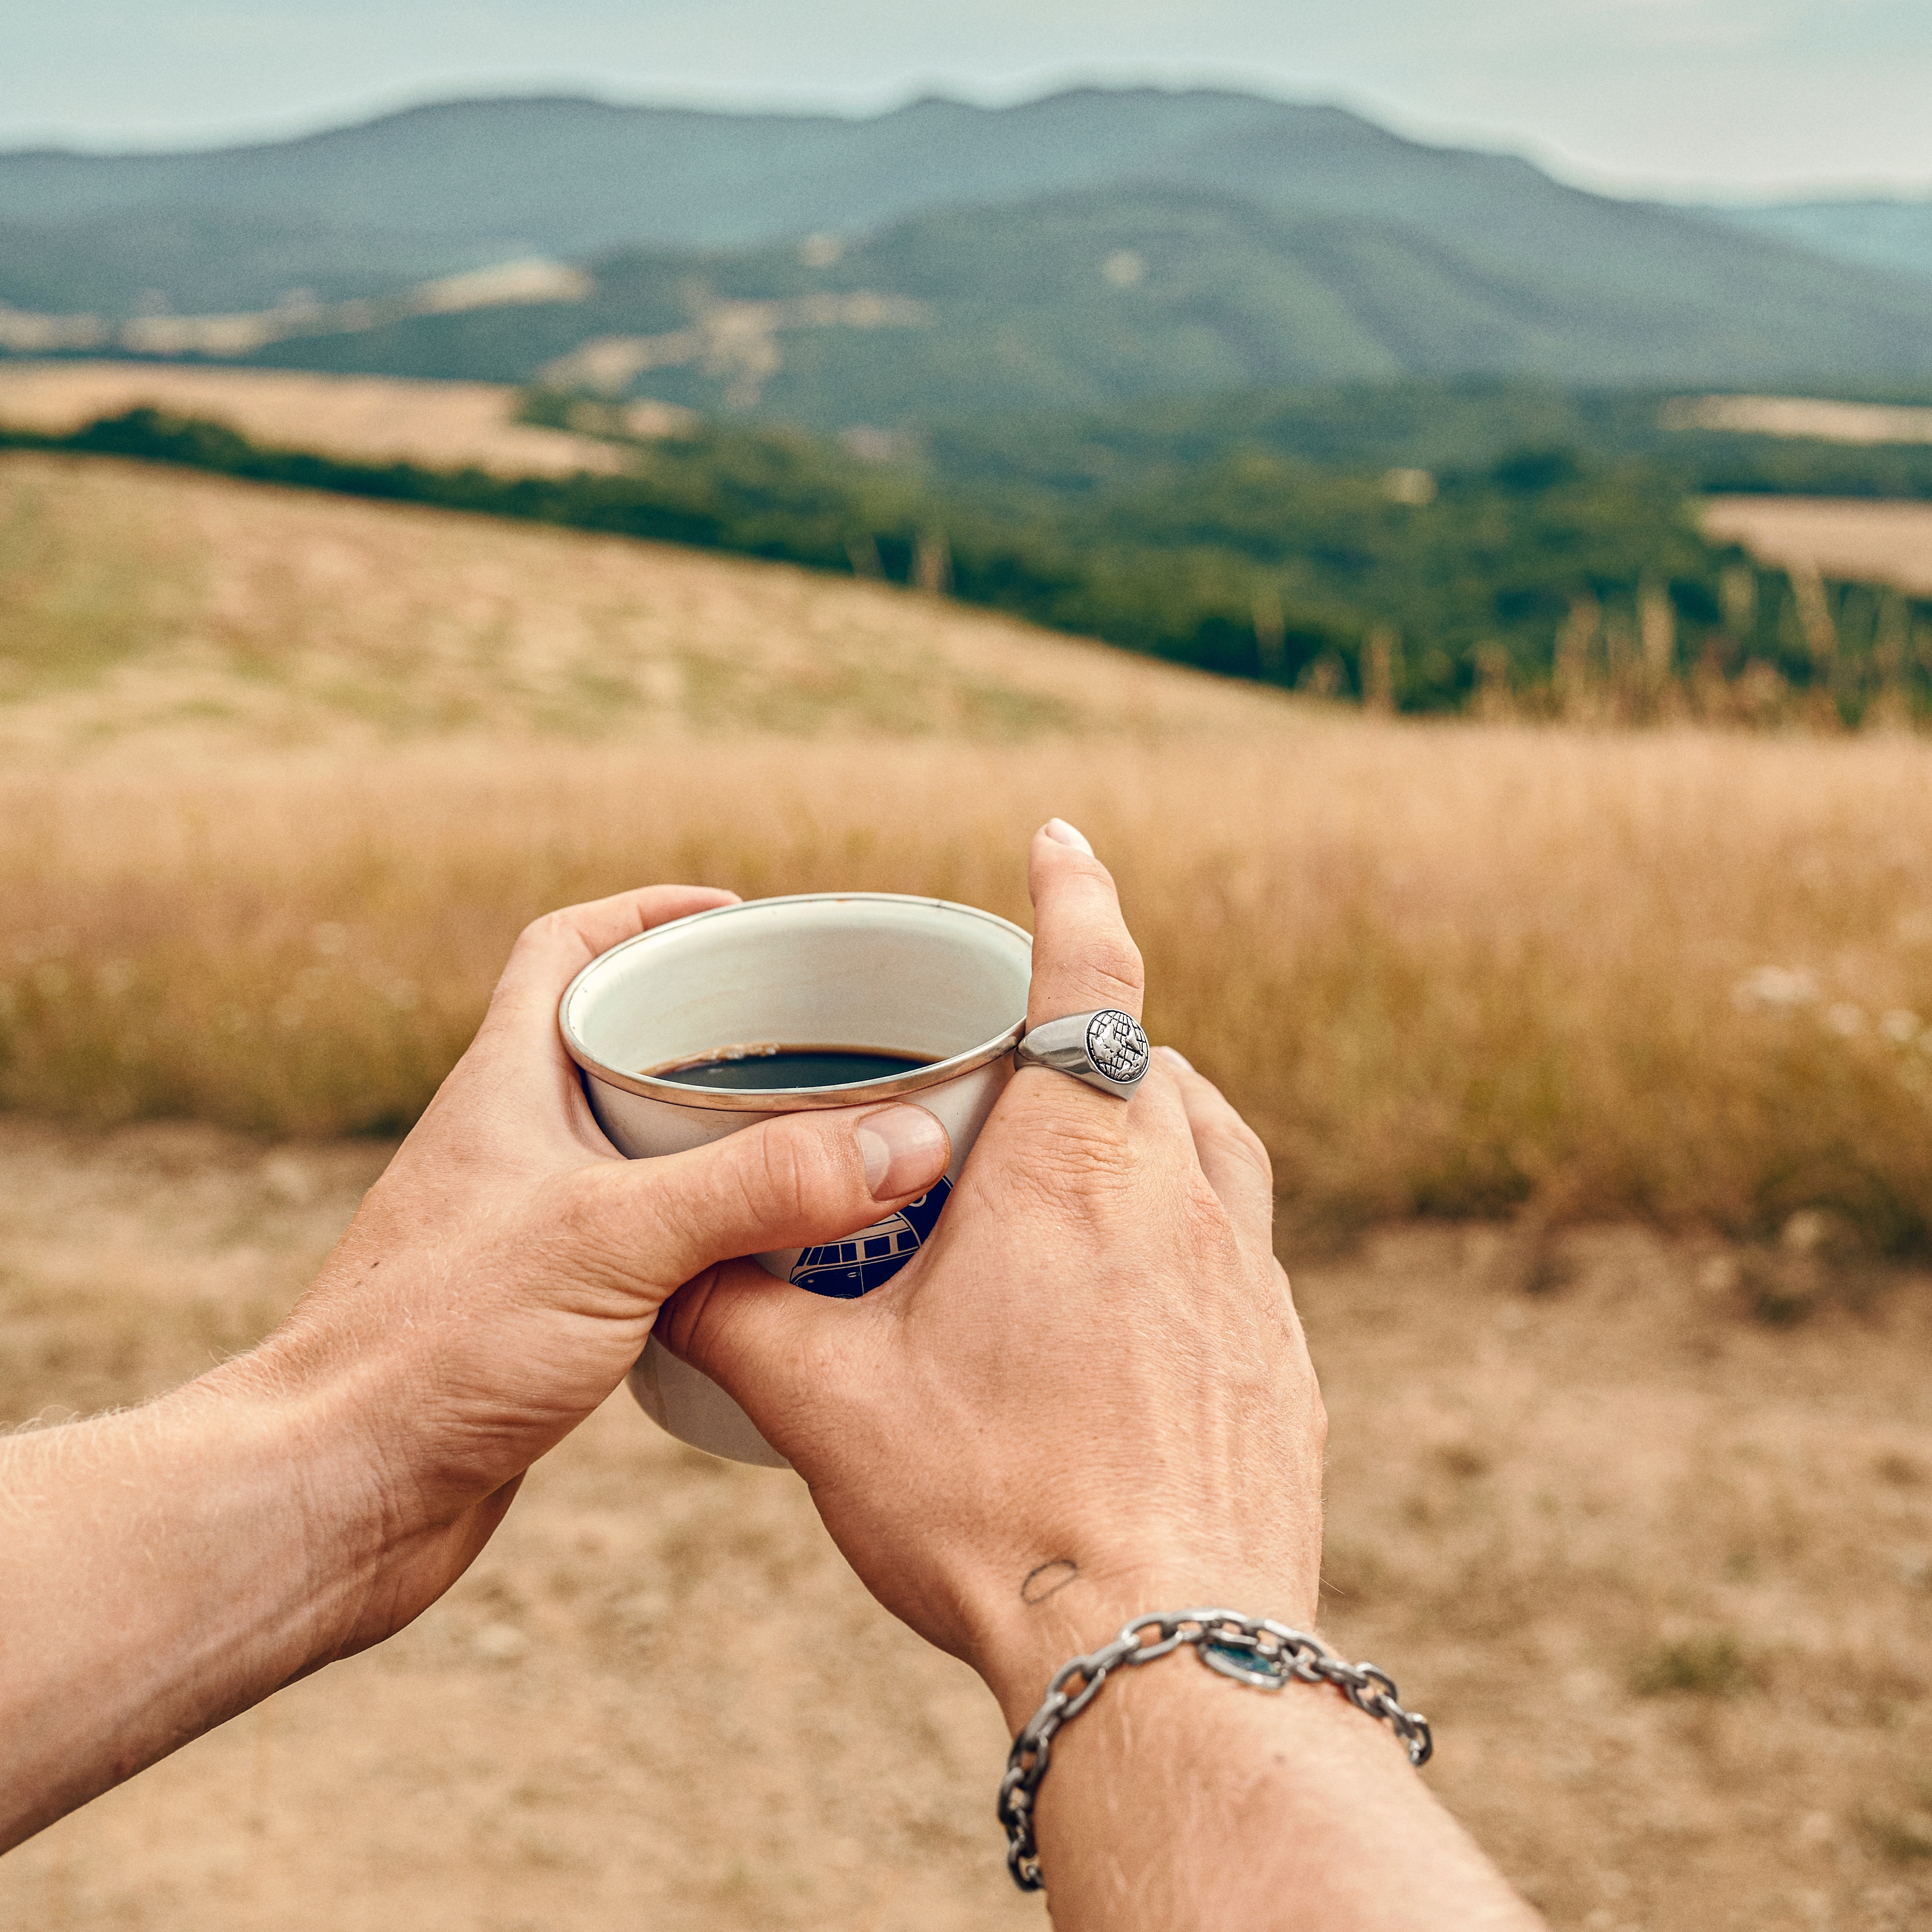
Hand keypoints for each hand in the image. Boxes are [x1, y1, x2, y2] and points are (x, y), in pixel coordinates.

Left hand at [1, 881, 956, 1850]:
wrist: (336, 1497)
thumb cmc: (435, 1347)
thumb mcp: (613, 1239)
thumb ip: (758, 1184)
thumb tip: (904, 1142)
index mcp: (503, 1084)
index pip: (566, 948)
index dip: (649, 914)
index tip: (739, 917)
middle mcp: (510, 1144)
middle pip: (619, 1045)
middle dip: (718, 1031)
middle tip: (817, 1042)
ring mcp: (524, 1229)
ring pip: (637, 1150)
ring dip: (721, 1139)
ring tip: (820, 1147)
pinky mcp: (544, 1312)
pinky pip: (644, 1241)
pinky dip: (708, 1235)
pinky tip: (773, 1266)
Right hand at [659, 828, 1538, 1929]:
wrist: (1158, 1656)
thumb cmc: (991, 1511)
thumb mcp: (826, 1405)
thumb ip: (735, 1315)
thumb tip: (670, 1274)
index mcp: (1075, 1170)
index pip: (1090, 976)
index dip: (1073, 892)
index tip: (1060, 835)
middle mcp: (1182, 1200)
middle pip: (1150, 1064)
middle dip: (1089, 1038)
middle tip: (1016, 1067)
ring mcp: (1249, 1284)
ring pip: (1211, 1146)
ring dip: (1153, 1123)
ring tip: (1081, 1161)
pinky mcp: (1283, 1364)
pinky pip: (1240, 1252)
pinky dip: (1189, 1233)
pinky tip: (1136, 1299)